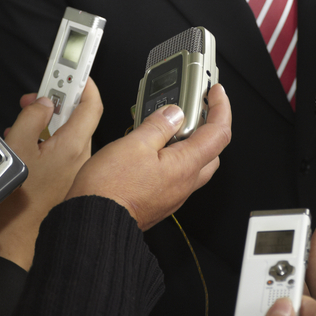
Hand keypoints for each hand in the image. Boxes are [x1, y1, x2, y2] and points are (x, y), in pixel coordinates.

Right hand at [0, 79, 103, 268]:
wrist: (21, 246)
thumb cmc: (20, 206)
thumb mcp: (16, 147)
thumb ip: (32, 116)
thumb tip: (43, 103)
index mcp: (75, 145)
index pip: (91, 104)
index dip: (83, 82)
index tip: (76, 68)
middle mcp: (85, 159)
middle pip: (76, 121)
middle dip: (54, 107)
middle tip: (33, 101)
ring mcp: (81, 175)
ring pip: (68, 140)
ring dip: (49, 130)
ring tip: (21, 132)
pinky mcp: (74, 187)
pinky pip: (65, 159)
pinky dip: (50, 150)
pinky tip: (28, 156)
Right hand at [65, 83, 231, 229]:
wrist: (95, 221)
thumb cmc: (111, 189)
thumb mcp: (134, 144)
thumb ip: (159, 126)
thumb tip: (174, 114)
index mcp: (185, 165)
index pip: (219, 133)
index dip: (221, 108)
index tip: (216, 94)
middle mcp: (184, 183)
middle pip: (211, 150)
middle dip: (208, 127)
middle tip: (193, 111)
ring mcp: (173, 194)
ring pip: (193, 164)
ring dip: (188, 144)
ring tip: (165, 128)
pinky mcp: (160, 201)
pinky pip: (175, 176)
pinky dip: (172, 159)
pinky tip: (152, 152)